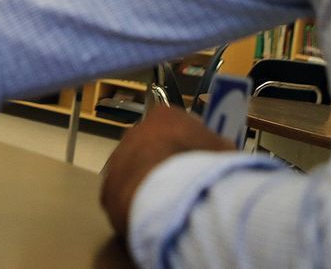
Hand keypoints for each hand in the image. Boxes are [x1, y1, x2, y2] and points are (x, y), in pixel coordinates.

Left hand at [100, 105, 234, 235]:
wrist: (168, 193)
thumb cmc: (199, 165)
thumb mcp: (224, 150)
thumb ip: (219, 147)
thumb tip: (222, 149)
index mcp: (163, 116)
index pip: (176, 124)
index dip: (189, 142)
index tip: (199, 158)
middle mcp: (134, 132)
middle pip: (152, 145)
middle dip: (165, 162)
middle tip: (183, 182)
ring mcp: (117, 160)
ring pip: (135, 170)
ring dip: (148, 183)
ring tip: (168, 202)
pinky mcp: (107, 190)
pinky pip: (125, 195)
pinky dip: (137, 203)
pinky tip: (152, 215)